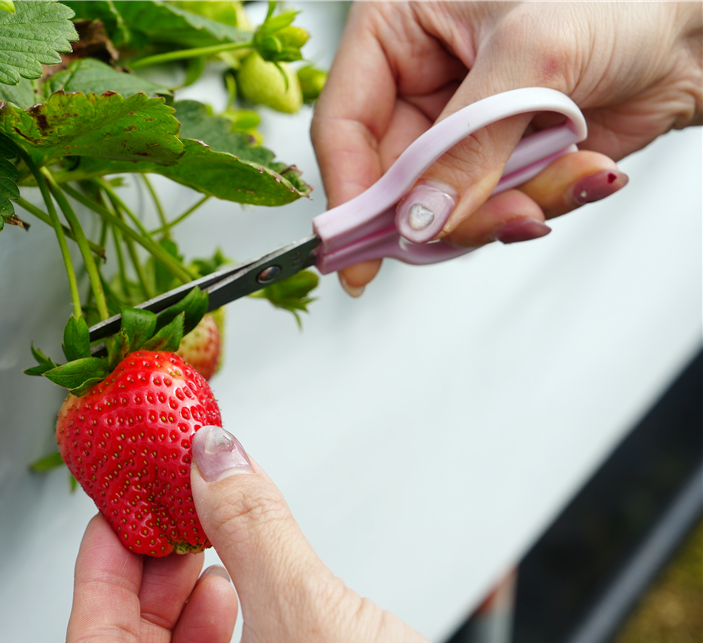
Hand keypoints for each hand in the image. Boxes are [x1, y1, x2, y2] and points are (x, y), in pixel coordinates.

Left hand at [64, 426, 531, 642]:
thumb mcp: (306, 617)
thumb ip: (248, 526)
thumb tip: (212, 460)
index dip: (100, 568)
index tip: (115, 518)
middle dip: (152, 581)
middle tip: (167, 523)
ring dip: (192, 606)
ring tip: (212, 554)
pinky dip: (232, 636)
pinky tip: (256, 601)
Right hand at [311, 2, 702, 295]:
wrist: (694, 24)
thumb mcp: (528, 57)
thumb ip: (464, 146)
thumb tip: (418, 218)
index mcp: (397, 30)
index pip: (343, 123)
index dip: (349, 190)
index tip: (355, 249)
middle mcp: (420, 83)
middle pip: (391, 179)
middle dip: (446, 209)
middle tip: (496, 218)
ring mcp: (460, 128)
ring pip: (443, 206)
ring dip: (505, 208)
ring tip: (564, 176)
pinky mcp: (499, 161)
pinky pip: (493, 209)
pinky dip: (541, 201)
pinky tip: (583, 170)